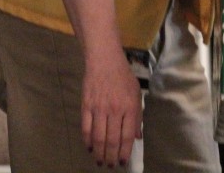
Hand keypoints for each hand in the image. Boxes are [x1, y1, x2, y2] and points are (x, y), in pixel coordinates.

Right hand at [81, 52, 142, 167]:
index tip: (123, 162)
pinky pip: (86, 128)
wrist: (104, 60)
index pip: (127, 135)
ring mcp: (99, 108)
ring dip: (99, 152)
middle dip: (111, 156)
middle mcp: (115, 110)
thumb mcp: (136, 94)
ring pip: (98, 137)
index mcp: (130, 107)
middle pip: (112, 140)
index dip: (125, 151)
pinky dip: (87, 140)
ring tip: (100, 161)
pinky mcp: (86, 106)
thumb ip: (137, 116)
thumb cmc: (123, 77)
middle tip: (111, 165)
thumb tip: (137, 137)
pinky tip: (89, 147)